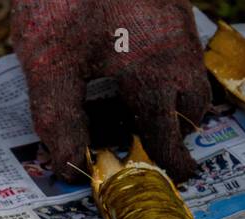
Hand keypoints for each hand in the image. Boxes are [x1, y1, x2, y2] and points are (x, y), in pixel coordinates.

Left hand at [12, 0, 210, 181]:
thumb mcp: (49, 65)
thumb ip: (59, 119)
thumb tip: (67, 168)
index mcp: (154, 77)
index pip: (170, 136)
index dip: (172, 161)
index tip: (177, 175)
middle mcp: (176, 52)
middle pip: (195, 106)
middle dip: (179, 126)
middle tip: (153, 136)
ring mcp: (178, 23)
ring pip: (192, 72)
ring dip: (176, 93)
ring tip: (142, 97)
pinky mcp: (170, 1)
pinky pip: (181, 45)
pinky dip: (166, 62)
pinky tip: (131, 55)